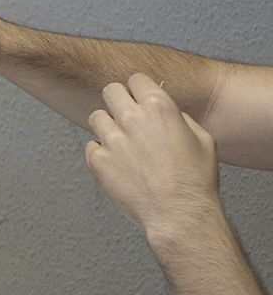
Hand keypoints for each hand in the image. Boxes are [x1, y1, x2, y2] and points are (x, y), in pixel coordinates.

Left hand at [86, 72, 223, 246]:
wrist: (180, 215)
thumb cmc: (195, 181)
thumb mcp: (203, 139)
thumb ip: (179, 117)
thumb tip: (164, 109)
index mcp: (159, 108)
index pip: (136, 79)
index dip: (139, 89)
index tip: (139, 98)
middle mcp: (132, 118)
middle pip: (111, 90)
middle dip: (119, 101)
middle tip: (128, 118)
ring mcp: (111, 139)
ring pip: (97, 117)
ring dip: (109, 128)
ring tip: (125, 147)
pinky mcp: (97, 159)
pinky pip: (91, 145)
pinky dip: (102, 153)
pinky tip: (120, 165)